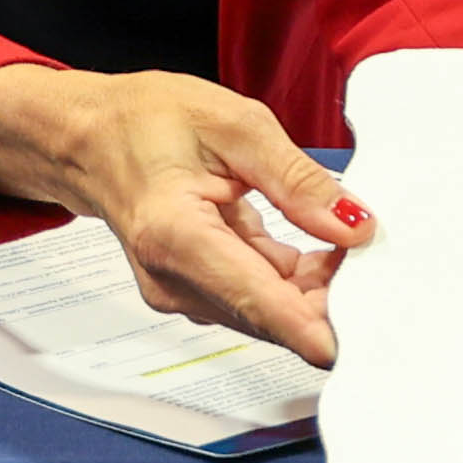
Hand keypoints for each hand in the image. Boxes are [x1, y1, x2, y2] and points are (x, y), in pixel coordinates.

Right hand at [0, 62, 370, 367]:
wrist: (89, 138)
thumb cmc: (146, 121)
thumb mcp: (235, 125)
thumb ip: (297, 180)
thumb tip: (354, 225)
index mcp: (174, 234)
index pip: (255, 299)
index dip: (309, 328)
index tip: (355, 342)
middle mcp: (171, 279)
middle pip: (267, 314)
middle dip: (328, 297)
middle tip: (374, 255)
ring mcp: (179, 291)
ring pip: (267, 311)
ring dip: (314, 287)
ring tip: (343, 238)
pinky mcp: (191, 292)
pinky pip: (256, 299)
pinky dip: (292, 280)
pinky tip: (314, 247)